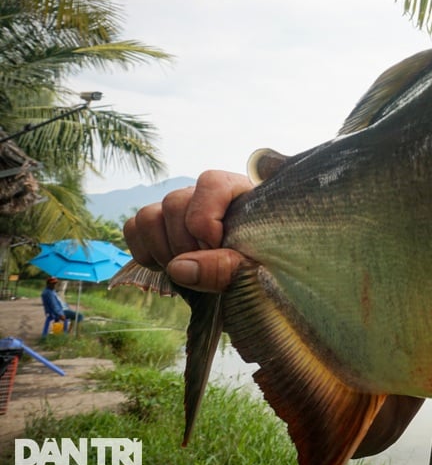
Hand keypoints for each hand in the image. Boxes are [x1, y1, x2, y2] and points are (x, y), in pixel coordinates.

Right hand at [123, 170, 250, 292]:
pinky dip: (145, 252)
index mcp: (239, 191)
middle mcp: (204, 195)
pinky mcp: (160, 226)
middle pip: (174, 202)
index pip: (210, 182)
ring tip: (189, 269)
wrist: (257, 282)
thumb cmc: (265, 269)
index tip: (219, 247)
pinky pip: (133, 228)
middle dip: (185, 244)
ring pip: (148, 216)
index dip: (207, 220)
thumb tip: (178, 267)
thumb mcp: (257, 270)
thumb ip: (227, 267)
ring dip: (162, 250)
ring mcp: (179, 210)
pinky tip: (170, 265)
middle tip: (207, 265)